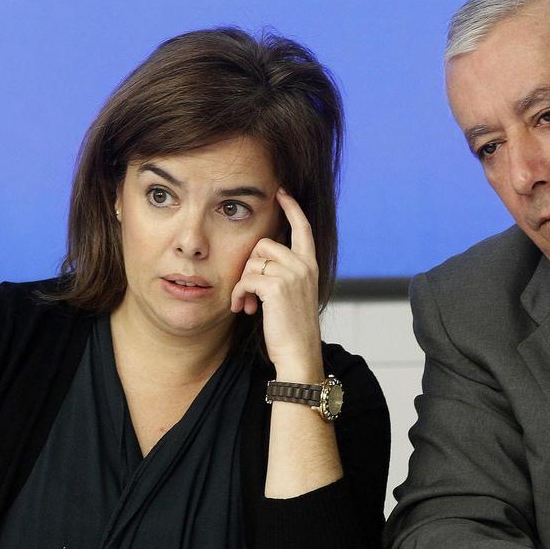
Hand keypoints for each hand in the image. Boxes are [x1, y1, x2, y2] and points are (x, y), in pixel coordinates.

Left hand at [230, 188, 322, 380]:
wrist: (299, 354)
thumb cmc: (292, 329)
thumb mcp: (293, 295)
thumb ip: (284, 274)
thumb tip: (260, 261)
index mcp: (310, 265)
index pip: (303, 228)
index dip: (292, 208)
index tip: (282, 193)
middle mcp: (304, 265)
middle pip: (265, 244)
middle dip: (250, 266)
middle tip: (249, 292)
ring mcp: (293, 274)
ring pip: (253, 261)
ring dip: (242, 282)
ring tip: (246, 303)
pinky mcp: (277, 287)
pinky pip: (246, 278)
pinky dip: (239, 293)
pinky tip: (243, 309)